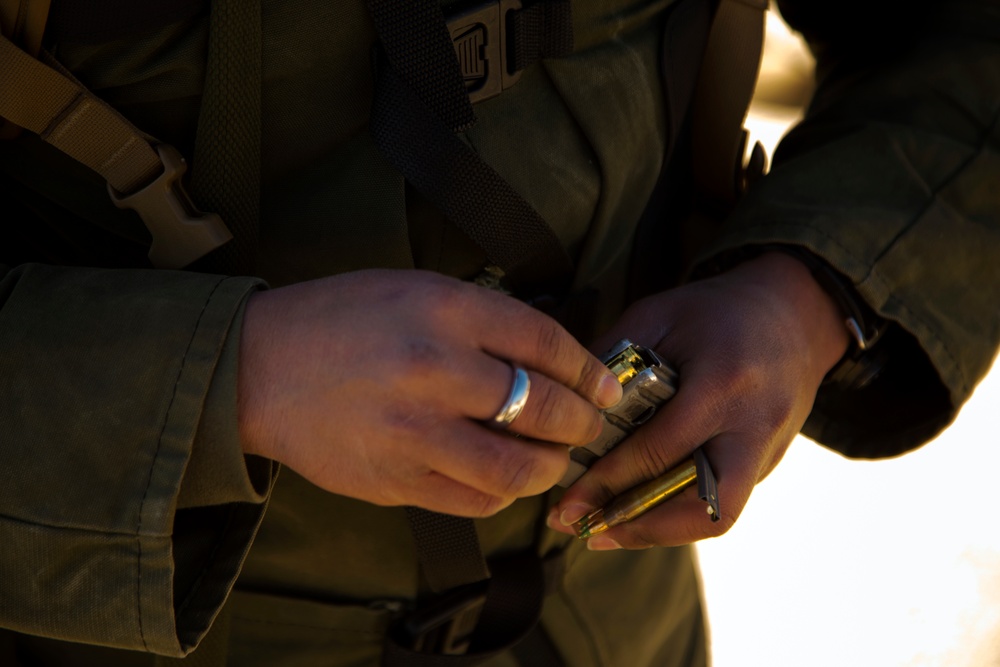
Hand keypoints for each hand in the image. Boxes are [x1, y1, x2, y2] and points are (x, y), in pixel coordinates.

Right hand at [237, 269, 622, 516]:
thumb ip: (481, 320)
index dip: (589, 371)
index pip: (545, 343)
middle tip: (589, 427)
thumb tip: (549, 361)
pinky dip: (504, 492)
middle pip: (545, 409)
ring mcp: (414, 431)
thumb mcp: (415, 290)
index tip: (605, 388)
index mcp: (443, 309)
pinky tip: (503, 476)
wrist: (258, 367)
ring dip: (551, 467)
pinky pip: (476, 500)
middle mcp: (433, 369)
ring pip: (518, 468)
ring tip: (554, 459)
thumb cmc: (340, 320)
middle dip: (583, 424)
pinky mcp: (395, 480)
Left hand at [548, 252, 850, 548]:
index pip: (660, 450)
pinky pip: (720, 501)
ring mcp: (767, 450)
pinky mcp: (767, 463)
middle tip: (588, 531)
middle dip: (641, 527)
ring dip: (658, 530)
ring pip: (717, 516)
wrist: (795, 312)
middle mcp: (754, 425)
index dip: (608, 483)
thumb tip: (563, 409)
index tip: (567, 503)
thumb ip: (610, 358)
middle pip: (705, 505)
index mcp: (724, 383)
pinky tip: (634, 511)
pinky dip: (675, 513)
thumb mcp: (657, 315)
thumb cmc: (716, 310)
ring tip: (603, 531)